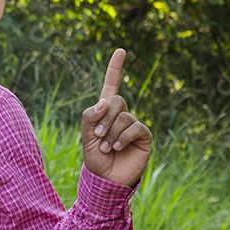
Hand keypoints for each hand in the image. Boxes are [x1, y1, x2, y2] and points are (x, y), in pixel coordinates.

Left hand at [81, 49, 151, 186]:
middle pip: (116, 100)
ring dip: (112, 133)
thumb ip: (90, 116)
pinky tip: (118, 147)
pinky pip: (135, 127)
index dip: (115, 68)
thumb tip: (105, 101)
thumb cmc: (95, 158)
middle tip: (98, 137)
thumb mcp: (85, 136)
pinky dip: (124, 137)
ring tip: (107, 148)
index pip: (111, 85)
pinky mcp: (144, 136)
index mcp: (106, 112)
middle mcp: (121, 115)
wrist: (106, 179)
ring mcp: (133, 125)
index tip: (120, 50)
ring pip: (124, 116)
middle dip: (104, 118)